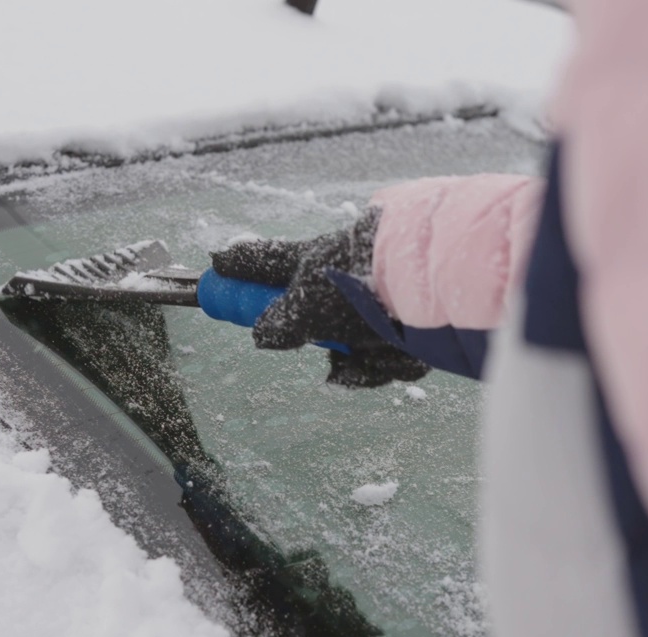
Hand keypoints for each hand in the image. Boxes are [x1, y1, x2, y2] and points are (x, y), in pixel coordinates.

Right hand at [209, 209, 429, 387]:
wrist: (432, 282)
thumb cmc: (360, 285)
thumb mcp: (305, 306)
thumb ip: (277, 323)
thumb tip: (261, 334)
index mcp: (314, 262)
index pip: (264, 261)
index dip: (239, 264)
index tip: (215, 263)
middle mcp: (345, 278)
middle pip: (319, 325)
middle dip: (338, 356)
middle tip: (344, 363)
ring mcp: (380, 299)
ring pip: (358, 348)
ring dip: (366, 362)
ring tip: (379, 355)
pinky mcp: (414, 320)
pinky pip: (391, 354)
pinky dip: (394, 360)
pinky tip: (404, 352)